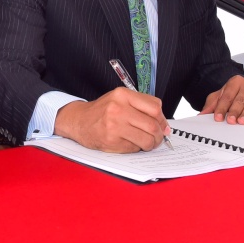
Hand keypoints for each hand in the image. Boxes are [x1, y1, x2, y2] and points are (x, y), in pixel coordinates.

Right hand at [54, 88, 168, 152]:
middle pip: (152, 125)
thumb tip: (164, 125)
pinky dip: (137, 148)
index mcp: (123, 95)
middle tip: (158, 138)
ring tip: (148, 143)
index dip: (163, 119)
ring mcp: (114, 125)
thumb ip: (141, 106)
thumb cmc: (102, 111)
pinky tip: (131, 143)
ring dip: (151, 144)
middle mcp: (118, 108)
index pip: (155, 108)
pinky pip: (135, 148)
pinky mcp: (112, 140)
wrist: (79, 121)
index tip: (163, 126)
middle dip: (159, 135)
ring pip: (147, 139)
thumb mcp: (120, 99)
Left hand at [201, 75, 243, 123]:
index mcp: (235, 82)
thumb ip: (212, 105)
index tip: (217, 117)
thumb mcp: (220, 96)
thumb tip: (202, 115)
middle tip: (230, 120)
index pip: (227, 96)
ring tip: (242, 121)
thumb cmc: (233, 94)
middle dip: (234, 111)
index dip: (221, 107)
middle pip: (240, 100)